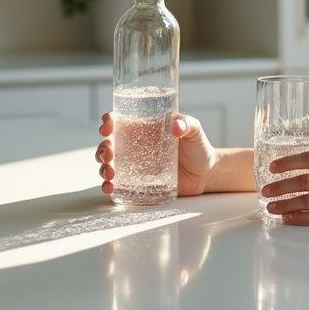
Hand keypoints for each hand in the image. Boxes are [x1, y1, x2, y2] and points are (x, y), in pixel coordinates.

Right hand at [96, 111, 219, 196]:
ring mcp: (134, 165)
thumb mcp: (194, 130)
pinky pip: (118, 184)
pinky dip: (109, 186)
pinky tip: (110, 188)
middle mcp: (134, 145)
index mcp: (142, 128)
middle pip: (108, 144)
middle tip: (110, 156)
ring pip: (108, 164)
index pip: (118, 121)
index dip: (107, 122)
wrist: (206, 173)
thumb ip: (187, 124)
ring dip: (103, 168)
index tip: (107, 128)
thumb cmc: (198, 147)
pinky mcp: (138, 182)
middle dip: (103, 149)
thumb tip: (176, 126)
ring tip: (110, 174)